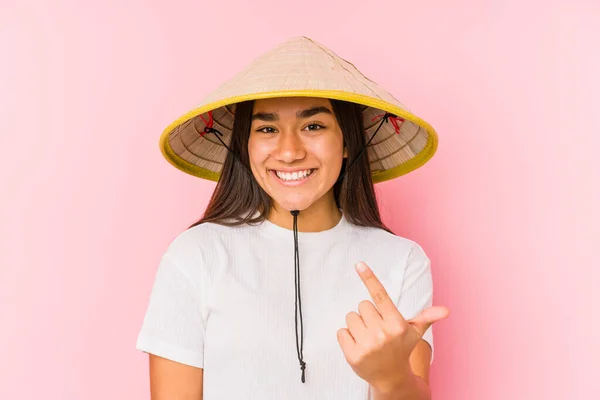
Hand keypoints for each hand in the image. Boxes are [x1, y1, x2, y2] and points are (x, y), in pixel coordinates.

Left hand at [337, 261, 448, 391]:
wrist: (391, 378)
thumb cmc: (402, 349)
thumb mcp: (415, 332)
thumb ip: (427, 317)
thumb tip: (446, 311)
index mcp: (397, 324)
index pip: (380, 295)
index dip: (369, 278)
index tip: (359, 264)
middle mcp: (382, 334)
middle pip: (362, 305)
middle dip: (368, 315)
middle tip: (377, 328)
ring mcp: (367, 345)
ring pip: (350, 317)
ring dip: (357, 325)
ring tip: (368, 337)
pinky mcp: (353, 355)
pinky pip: (341, 332)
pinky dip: (347, 337)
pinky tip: (359, 346)